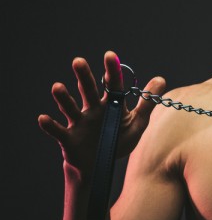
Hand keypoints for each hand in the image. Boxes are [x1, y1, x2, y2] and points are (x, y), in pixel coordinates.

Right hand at [38, 51, 165, 180]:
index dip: (111, 71)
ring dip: (64, 98)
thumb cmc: (118, 140)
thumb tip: (160, 79)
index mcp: (111, 105)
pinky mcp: (68, 138)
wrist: (101, 165)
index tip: (110, 55)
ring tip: (57, 87)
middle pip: (88, 90)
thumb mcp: (137, 123)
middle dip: (84, 77)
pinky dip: (50, 126)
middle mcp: (93, 109)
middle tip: (78, 61)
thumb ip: (147, 102)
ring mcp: (79, 122)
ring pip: (70, 107)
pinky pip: (58, 131)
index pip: (112, 85)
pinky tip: (43, 118)